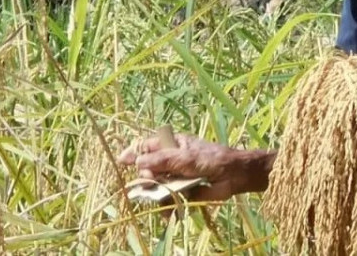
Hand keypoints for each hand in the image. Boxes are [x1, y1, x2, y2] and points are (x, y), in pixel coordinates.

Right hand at [118, 133, 245, 201]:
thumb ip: (163, 160)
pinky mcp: (181, 192)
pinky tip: (171, 212)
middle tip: (150, 181)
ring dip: (156, 196)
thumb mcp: (186, 157)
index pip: (147, 146)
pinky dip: (167, 207)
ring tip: (163, 200)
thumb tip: (139, 162)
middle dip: (146, 177)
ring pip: (156, 187)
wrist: (234, 176)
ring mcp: (175, 176)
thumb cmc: (212, 159)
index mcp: (172, 144)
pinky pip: (167, 200)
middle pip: (148, 169)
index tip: (123, 160)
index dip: (134, 152)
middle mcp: (171, 160)